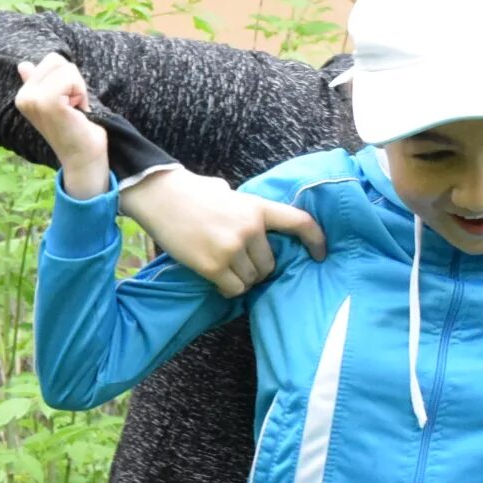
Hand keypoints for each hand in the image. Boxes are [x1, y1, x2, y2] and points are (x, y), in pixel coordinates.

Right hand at [15, 56, 109, 195]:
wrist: (82, 156)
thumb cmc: (74, 128)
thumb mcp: (56, 99)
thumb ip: (39, 82)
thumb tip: (23, 65)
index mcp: (23, 95)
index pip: (51, 60)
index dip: (67, 78)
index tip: (67, 102)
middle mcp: (23, 97)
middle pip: (56, 60)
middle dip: (72, 80)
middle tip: (72, 106)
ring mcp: (33, 100)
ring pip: (66, 68)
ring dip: (78, 88)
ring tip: (74, 110)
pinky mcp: (48, 103)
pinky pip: (71, 78)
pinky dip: (81, 93)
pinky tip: (77, 111)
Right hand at [121, 168, 327, 296]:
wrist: (160, 196)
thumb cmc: (191, 192)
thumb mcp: (228, 193)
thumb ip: (246, 209)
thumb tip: (254, 224)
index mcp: (257, 207)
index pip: (300, 223)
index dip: (316, 240)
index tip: (321, 254)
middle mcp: (250, 228)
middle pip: (269, 265)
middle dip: (257, 269)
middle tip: (239, 264)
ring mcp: (232, 248)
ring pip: (250, 280)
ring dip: (240, 279)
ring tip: (223, 269)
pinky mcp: (213, 266)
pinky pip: (233, 289)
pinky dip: (226, 289)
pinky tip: (215, 279)